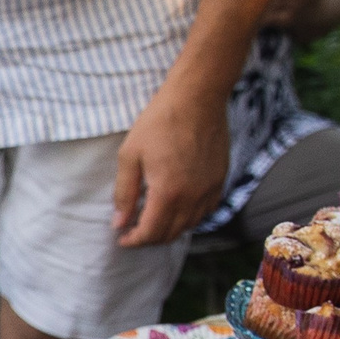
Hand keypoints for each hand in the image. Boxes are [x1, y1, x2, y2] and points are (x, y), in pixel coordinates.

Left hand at [112, 84, 230, 247]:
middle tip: (134, 232)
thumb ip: (124, 194)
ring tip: (153, 222)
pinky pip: (206, 211)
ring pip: (190, 225)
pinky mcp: (220, 179)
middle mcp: (193, 196)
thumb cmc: (159, 122)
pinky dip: (190, 217)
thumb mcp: (130, 156)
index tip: (122, 239)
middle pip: (171, 233)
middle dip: (150, 239)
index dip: (134, 240)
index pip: (151, 233)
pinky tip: (176, 208)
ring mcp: (210, 189)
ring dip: (170, 230)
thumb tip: (119, 223)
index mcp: (168, 192)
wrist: (197, 97)